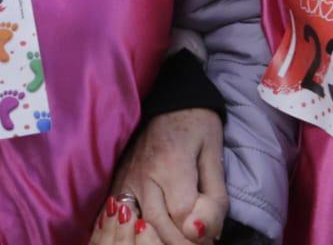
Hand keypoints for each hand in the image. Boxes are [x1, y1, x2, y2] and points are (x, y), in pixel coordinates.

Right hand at [92, 109, 225, 244]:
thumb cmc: (197, 125)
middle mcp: (143, 174)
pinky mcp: (118, 183)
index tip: (212, 236)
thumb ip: (213, 196)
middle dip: (181, 242)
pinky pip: (127, 217)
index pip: (182, 212)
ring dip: (161, 240)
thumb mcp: (214, 155)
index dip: (200, 231)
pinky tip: (156, 233)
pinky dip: (142, 230)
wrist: (169, 101)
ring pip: (139, 225)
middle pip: (158, 225)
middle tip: (199, 243)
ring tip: (180, 239)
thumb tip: (203, 234)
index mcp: (171, 162)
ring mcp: (126, 180)